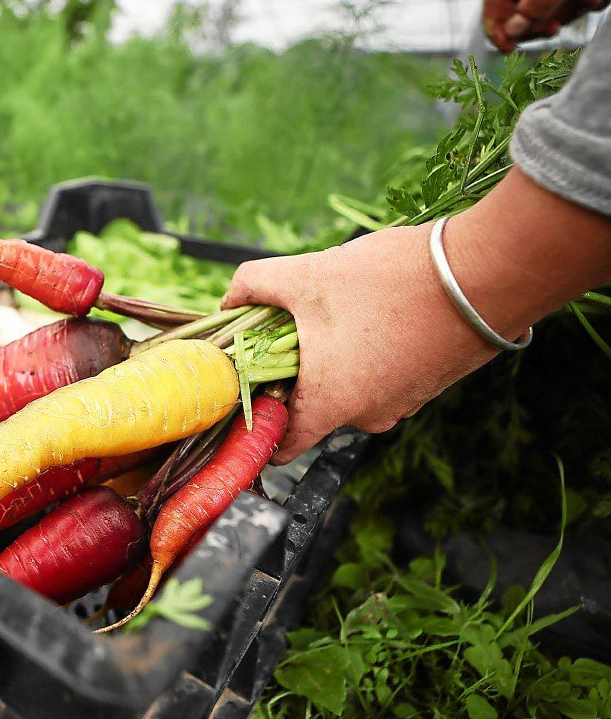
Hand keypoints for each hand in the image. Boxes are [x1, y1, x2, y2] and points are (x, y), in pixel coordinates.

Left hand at [221, 226, 498, 463]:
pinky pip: (379, 374)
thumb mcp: (306, 274)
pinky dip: (364, 350)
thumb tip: (227, 301)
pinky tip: (369, 310)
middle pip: (310, 407)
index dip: (253, 422)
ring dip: (329, 356)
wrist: (491, 272)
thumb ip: (253, 285)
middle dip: (290, 371)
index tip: (240, 389)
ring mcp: (404, 402)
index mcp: (331, 406)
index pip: (280, 445)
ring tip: (328, 309)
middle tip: (280, 327)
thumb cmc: (392, 280)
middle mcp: (368, 417)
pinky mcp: (429, 381)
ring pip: (346, 386)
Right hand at [483, 0, 610, 53]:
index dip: (497, 26)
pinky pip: (576, 5)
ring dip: (574, 12)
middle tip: (559, 27)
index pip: (495, 0)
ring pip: (551, 12)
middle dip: (541, 23)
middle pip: (520, 12)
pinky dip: (591, 4)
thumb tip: (512, 31)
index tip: (509, 49)